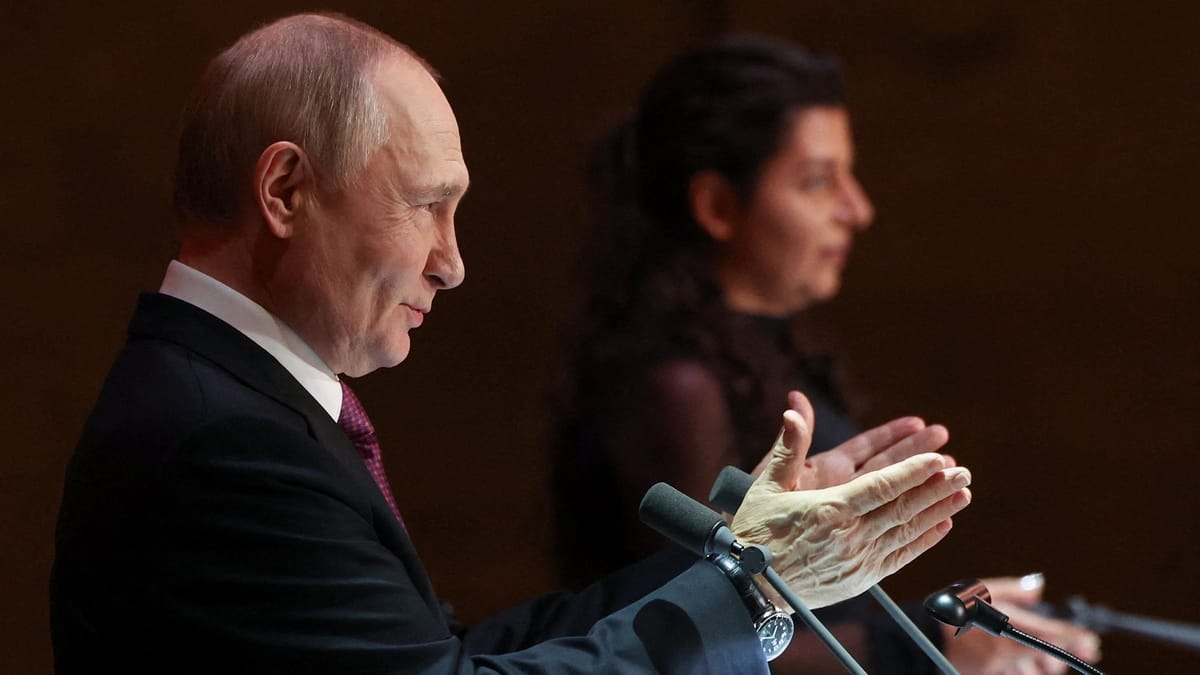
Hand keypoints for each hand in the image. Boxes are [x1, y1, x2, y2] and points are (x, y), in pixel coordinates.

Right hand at [732, 393, 971, 607]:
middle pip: (902, 507)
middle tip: (963, 472)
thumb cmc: (754, 533)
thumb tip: (791, 411)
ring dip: (937, 511)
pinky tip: (941, 526)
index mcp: (829, 509)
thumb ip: (787, 448)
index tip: (937, 459)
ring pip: (907, 531)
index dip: (913, 472)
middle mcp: (849, 535)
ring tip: (962, 494)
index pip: (881, 486)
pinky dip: (923, 541)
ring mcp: (858, 559)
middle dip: (935, 487)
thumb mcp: (765, 486)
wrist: (750, 586)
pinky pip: (900, 557)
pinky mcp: (861, 578)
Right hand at [944, 575, 1101, 674]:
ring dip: (1041, 665)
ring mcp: (1000, 666)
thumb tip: (1038, 586)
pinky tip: (1018, 662)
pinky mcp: (993, 674)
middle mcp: (1007, 651)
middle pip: (1048, 659)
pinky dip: (1022, 669)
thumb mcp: (981, 589)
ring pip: (1034, 672)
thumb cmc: (954, 609)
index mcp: (1007, 627)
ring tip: (1037, 656)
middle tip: (1064, 648)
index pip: (1050, 634)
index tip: (1090, 641)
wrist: (928, 636)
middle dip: (1059, 655)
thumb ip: (1014, 590)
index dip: (1074, 638)